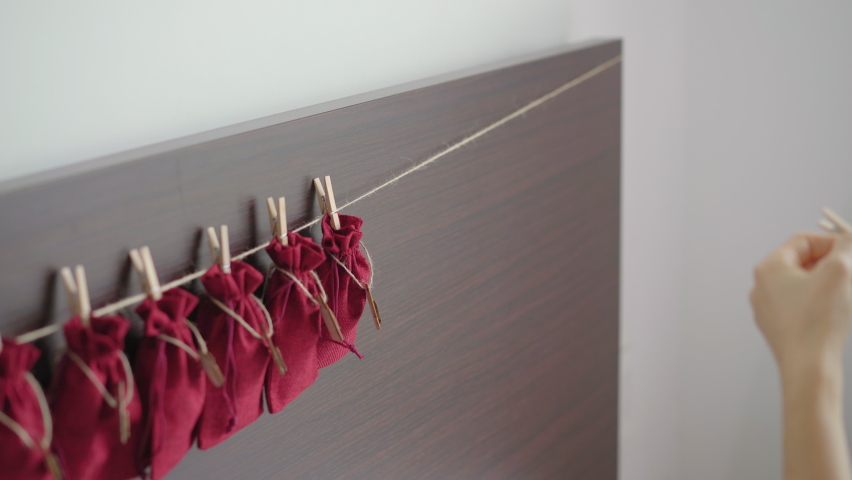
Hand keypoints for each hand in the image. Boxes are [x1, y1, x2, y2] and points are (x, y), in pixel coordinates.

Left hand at [750, 232, 851, 378]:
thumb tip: (848, 237)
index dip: (833, 242)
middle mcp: (761, 286)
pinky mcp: (777, 328)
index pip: (803, 241)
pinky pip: (800, 306)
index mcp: (768, 267)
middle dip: (831, 264)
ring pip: (802, 286)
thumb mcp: (839, 271)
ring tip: (847, 291)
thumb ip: (845, 247)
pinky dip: (820, 303)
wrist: (808, 366)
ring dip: (827, 283)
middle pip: (801, 263)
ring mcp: (766, 309)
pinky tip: (837, 312)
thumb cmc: (819, 317)